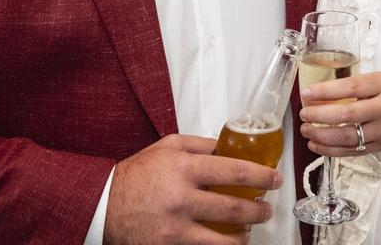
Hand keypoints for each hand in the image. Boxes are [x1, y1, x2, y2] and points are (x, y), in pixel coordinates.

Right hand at [103, 134, 280, 244]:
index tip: (274, 178)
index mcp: (184, 167)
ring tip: (251, 227)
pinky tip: (230, 240)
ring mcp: (177, 226)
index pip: (235, 170)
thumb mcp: (168, 146)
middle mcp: (183, 197)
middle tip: (267, 207)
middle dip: (259, 209)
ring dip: (245, 234)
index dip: (261, 175)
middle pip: (235, 207)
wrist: (106, 204)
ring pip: (224, 238)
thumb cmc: (137, 174)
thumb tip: (229, 147)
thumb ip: (200, 145)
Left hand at [299, 72, 380, 156]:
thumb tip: (328, 92)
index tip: (306, 93)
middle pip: (346, 114)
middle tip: (303, 114)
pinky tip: (319, 146)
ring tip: (306, 131)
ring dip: (322, 136)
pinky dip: (334, 150)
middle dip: (319, 116)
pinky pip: (355, 151)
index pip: (350, 87)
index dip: (324, 91)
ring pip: (348, 137)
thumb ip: (363, 86)